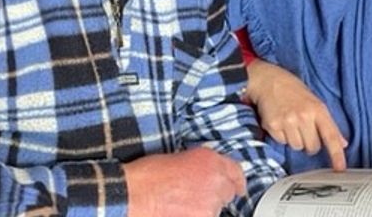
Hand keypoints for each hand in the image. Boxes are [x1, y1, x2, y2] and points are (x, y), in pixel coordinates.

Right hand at [123, 147, 245, 216]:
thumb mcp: (180, 159)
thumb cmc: (148, 176)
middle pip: (228, 192)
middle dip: (217, 194)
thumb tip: (209, 176)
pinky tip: (180, 211)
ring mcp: (211, 203)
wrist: (133, 194)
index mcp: (210, 160)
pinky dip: (197, 214)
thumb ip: (202, 166)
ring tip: (182, 204)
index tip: (238, 186)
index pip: (236, 171)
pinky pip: (207, 216)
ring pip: (217, 209)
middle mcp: (216, 180)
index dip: (237, 180)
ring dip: (205, 207)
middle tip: (196, 196)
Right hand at [246, 59, 346, 170]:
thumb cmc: (293, 90)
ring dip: (295, 140)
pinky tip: (281, 122)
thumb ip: (328, 123)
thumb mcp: (315, 102)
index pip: (330, 135)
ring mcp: (287, 121)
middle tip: (304, 128)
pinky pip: (282, 142)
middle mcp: (303, 116)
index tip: (340, 167)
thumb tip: (342, 143)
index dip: (336, 154)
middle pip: (313, 147)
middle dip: (310, 143)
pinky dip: (282, 136)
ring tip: (291, 123)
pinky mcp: (273, 126)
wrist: (268, 80)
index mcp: (317, 109)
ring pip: (297, 146)